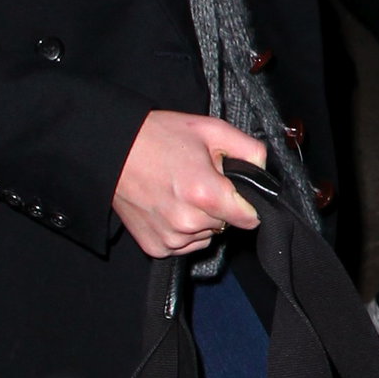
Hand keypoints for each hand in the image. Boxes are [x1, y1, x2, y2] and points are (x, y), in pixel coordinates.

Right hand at [113, 111, 264, 256]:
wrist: (113, 151)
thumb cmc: (157, 137)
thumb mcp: (210, 130)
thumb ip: (249, 150)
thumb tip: (265, 170)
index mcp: (206, 193)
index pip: (250, 217)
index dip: (246, 202)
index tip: (233, 190)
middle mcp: (189, 222)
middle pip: (226, 224)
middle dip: (219, 205)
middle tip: (197, 180)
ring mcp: (171, 238)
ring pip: (206, 235)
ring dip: (200, 219)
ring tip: (179, 191)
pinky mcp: (156, 247)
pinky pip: (184, 245)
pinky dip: (181, 230)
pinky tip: (167, 206)